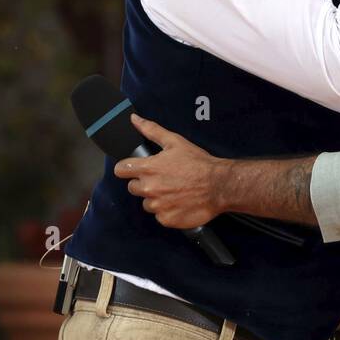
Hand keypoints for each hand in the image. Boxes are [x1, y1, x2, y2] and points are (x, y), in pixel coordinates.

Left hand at [113, 115, 227, 229]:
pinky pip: (160, 215)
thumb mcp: (175, 142)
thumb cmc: (198, 163)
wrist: (219, 185)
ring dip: (156, 198)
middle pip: (133, 188)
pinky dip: (167, 211)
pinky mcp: (166, 219)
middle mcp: (149, 188)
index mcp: (148, 168)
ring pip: (147, 203)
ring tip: (174, 191)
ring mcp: (157, 206)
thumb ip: (151, 130)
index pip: (121, 170)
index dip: (127, 168)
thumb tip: (135, 120)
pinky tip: (180, 202)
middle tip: (163, 179)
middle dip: (144, 183)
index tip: (135, 169)